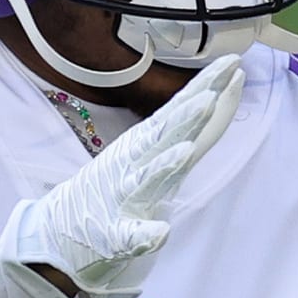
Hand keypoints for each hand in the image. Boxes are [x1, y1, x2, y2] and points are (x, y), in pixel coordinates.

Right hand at [11, 55, 243, 297]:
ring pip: (146, 179)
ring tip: (186, 151)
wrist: (63, 226)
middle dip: (186, 118)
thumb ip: (195, 128)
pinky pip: (129, 235)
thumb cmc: (122, 184)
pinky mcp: (114, 234)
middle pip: (164, 137)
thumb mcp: (160, 150)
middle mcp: (136, 164)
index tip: (233, 63)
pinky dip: (143, 234)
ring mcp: (124, 198)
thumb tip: (224, 91)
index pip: (183, 111)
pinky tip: (160, 233)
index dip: (207, 89)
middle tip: (209, 96)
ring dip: (165, 165)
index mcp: (150, 144)